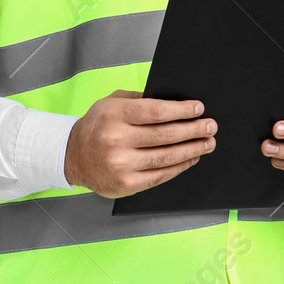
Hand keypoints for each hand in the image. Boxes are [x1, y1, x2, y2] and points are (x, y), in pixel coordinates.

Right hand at [65, 89, 216, 197]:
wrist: (73, 157)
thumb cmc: (97, 126)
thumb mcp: (110, 103)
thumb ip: (138, 100)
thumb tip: (173, 102)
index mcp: (114, 114)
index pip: (156, 111)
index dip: (181, 110)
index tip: (198, 108)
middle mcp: (116, 139)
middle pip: (165, 134)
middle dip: (193, 130)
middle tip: (210, 126)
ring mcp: (122, 164)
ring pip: (167, 156)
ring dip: (192, 149)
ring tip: (207, 143)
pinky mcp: (127, 183)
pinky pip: (161, 175)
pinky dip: (180, 166)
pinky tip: (191, 158)